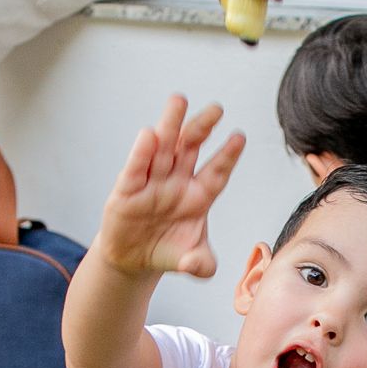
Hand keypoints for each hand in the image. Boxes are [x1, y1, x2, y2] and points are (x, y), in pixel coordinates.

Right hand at [97, 95, 244, 277]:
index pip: (217, 172)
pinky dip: (141, 153)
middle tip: (217, 108)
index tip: (239, 137)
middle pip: (191, 149)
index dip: (227, 155)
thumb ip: (200, 264)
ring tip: (179, 100)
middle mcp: (177, 182)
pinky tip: (148, 135)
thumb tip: (200, 267)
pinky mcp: (127, 191)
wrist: (134, 260)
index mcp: (199, 195)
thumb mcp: (192, 261)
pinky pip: (136, 169)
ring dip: (171, 124)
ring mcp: (152, 183)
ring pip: (163, 148)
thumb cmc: (170, 252)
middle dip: (203, 128)